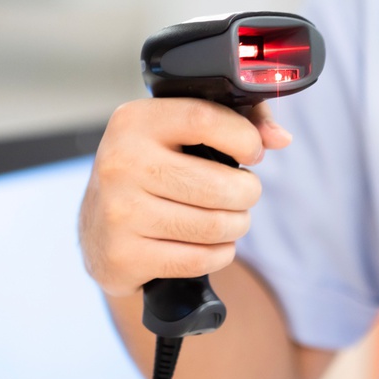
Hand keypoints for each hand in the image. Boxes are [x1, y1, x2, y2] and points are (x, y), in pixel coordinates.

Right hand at [79, 98, 290, 296]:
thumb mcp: (183, 134)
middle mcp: (120, 163)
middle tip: (243, 193)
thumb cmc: (156, 170)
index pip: (205, 120)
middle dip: (247, 193)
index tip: (254, 152)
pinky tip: (212, 244)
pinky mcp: (123, 256)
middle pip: (219, 185)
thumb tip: (280, 138)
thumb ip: (240, 121)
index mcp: (135, 121)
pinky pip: (199, 259)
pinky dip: (220, 254)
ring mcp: (118, 212)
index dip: (245, 138)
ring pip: (214, 226)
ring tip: (230, 218)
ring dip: (237, 225)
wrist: (98, 228)